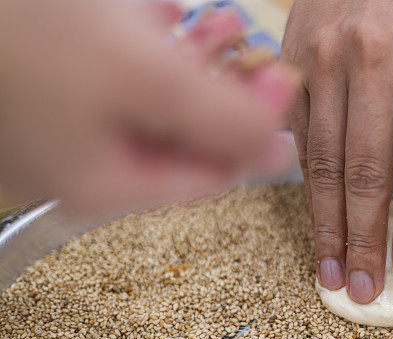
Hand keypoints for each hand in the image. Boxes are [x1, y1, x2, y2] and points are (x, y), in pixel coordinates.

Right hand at [0, 0, 297, 212]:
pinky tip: (161, 11)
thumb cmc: (21, 32)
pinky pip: (106, 69)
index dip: (253, 132)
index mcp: (101, 182)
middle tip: (249, 45)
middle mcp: (75, 163)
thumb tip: (279, 148)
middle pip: (177, 135)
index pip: (205, 176)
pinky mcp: (38, 80)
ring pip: (143, 97)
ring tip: (215, 18)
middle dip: (221, 88)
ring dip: (186, 57)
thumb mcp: (143, 78)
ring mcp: (52, 124)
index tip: (281, 82)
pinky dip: (140, 40)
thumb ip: (220, 121)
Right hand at [282, 0, 392, 302]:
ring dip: (329, 227)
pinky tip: (318, 225)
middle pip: (366, 170)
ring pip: (325, 162)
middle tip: (364, 288)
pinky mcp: (291, 65)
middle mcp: (375, 58)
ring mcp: (325, 60)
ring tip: (333, 273)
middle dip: (364, 239)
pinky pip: (300, 141)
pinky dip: (311, 189)